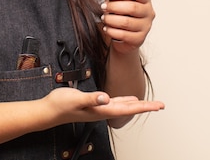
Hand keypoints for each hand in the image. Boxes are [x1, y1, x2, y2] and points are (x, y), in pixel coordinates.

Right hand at [43, 87, 163, 124]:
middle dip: (145, 107)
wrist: (48, 111)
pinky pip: (115, 103)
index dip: (143, 107)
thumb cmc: (60, 105)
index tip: (157, 106)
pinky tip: (128, 99)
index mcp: (101, 110)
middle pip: (129, 109)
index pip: (127, 109)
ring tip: (149, 103)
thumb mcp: (75, 99)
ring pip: (123, 107)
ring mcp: (99, 108)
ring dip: (137, 105)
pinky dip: (124, 101)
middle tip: (160, 105)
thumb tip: (106, 98)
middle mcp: (103, 111)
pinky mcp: (94, 104)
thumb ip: (91, 98)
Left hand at [99, 0, 154, 53]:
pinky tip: (107, 28)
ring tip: (104, 18)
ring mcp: (145, 27)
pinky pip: (124, 35)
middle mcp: (148, 13)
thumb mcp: (115, 0)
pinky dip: (112, 31)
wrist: (124, 37)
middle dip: (114, 7)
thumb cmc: (122, 15)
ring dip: (111, 19)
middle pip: (132, 7)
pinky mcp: (139, 39)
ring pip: (127, 22)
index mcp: (145, 0)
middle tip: (104, 7)